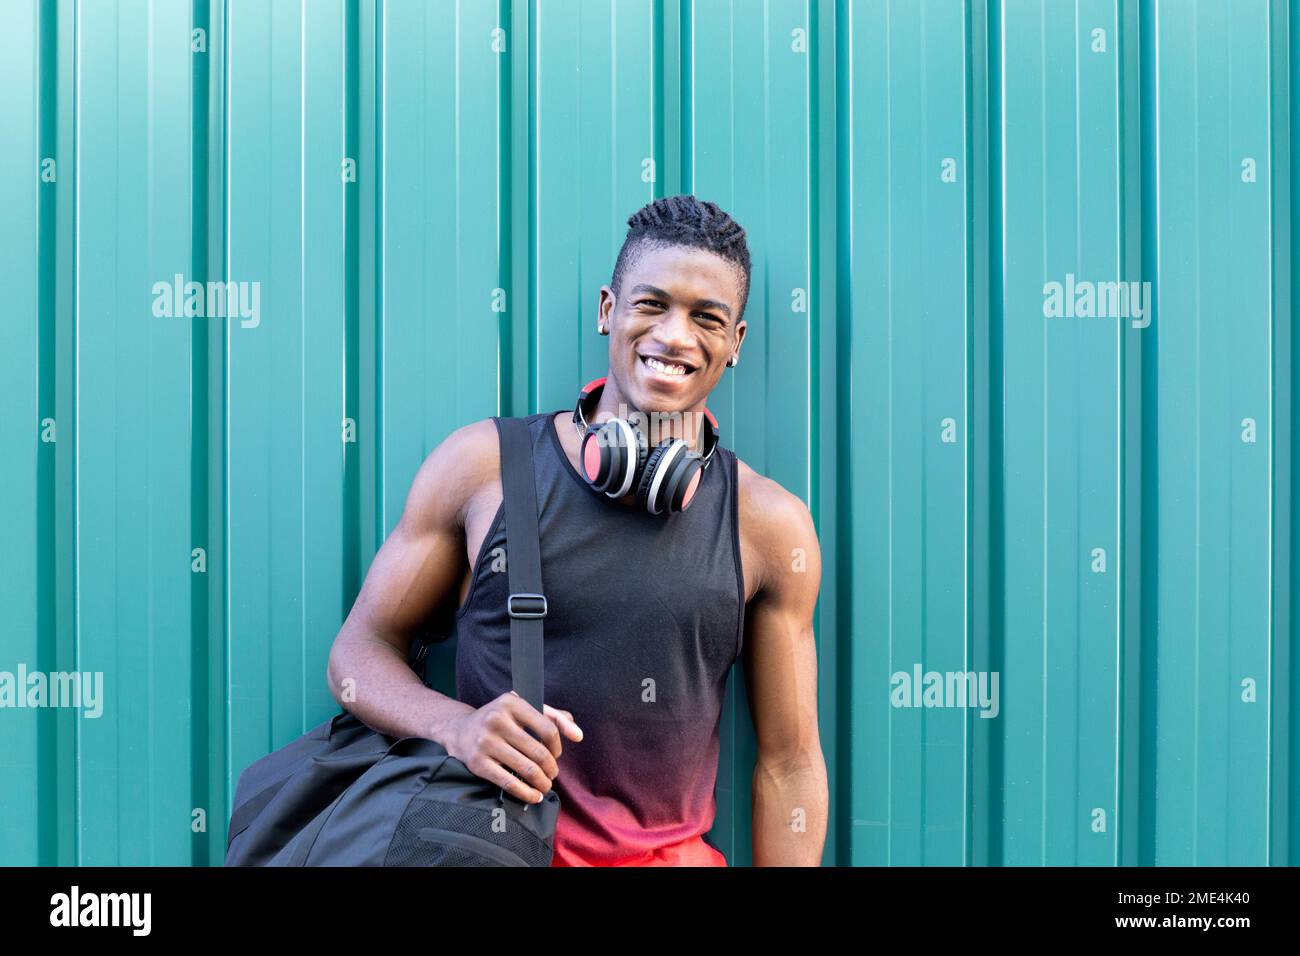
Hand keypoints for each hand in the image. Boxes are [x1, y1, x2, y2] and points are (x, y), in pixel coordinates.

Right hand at [439, 690, 583, 803]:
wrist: (459, 730)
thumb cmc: (500, 720)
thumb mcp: (524, 709)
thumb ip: (555, 717)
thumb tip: (578, 735)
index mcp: (511, 702)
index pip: (548, 728)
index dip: (557, 746)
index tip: (556, 754)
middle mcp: (496, 720)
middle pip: (538, 752)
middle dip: (551, 768)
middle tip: (552, 774)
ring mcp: (485, 742)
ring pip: (526, 769)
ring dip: (542, 782)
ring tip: (545, 785)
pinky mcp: (478, 763)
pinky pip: (509, 782)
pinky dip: (526, 793)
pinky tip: (533, 796)